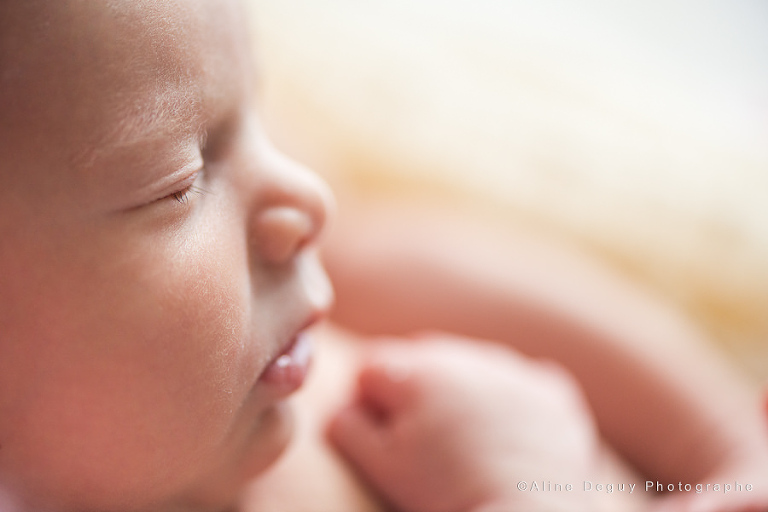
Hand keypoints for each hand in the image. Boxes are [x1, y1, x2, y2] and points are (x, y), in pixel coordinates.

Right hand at [328, 334, 600, 511]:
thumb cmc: (445, 495)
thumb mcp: (379, 465)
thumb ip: (345, 424)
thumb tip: (343, 404)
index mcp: (415, 371)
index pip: (371, 368)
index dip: (369, 405)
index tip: (385, 439)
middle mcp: (464, 355)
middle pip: (420, 363)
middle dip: (415, 396)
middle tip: (426, 445)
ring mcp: (512, 368)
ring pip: (469, 369)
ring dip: (461, 395)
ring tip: (465, 445)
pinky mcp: (551, 388)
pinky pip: (518, 383)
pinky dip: (509, 404)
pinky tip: (505, 438)